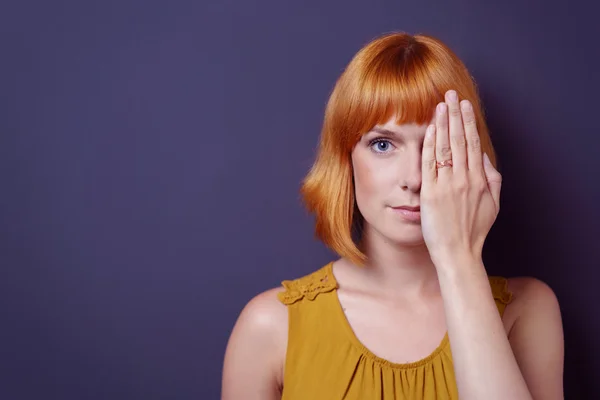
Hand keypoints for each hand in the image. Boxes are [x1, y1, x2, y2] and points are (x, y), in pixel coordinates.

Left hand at [420, 90, 501, 265]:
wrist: (458, 253)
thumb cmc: (474, 231)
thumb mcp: (492, 204)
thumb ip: (492, 178)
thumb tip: (483, 156)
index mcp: (480, 180)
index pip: (473, 144)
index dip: (468, 122)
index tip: (464, 105)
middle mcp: (465, 179)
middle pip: (460, 140)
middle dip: (456, 115)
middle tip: (451, 94)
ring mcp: (447, 185)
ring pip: (446, 148)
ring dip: (443, 123)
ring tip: (440, 104)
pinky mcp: (431, 193)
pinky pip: (430, 164)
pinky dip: (431, 144)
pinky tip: (430, 129)